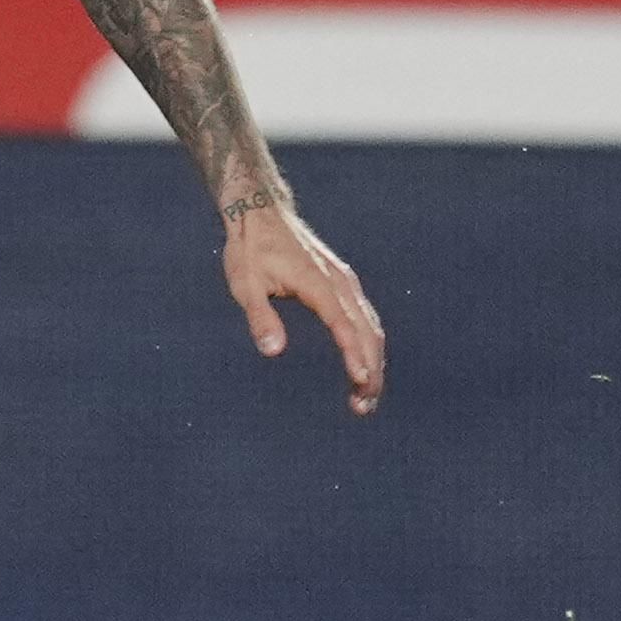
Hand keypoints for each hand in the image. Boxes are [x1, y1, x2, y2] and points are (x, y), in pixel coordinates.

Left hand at [222, 196, 382, 416]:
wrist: (261, 214)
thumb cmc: (249, 251)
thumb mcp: (246, 285)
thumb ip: (260, 318)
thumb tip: (272, 351)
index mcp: (319, 286)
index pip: (345, 327)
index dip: (355, 356)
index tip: (362, 382)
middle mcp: (340, 284)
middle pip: (367, 332)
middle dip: (371, 371)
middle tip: (363, 406)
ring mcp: (345, 283)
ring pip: (371, 327)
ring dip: (374, 361)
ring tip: (365, 396)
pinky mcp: (343, 283)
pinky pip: (365, 318)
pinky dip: (369, 344)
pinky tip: (365, 364)